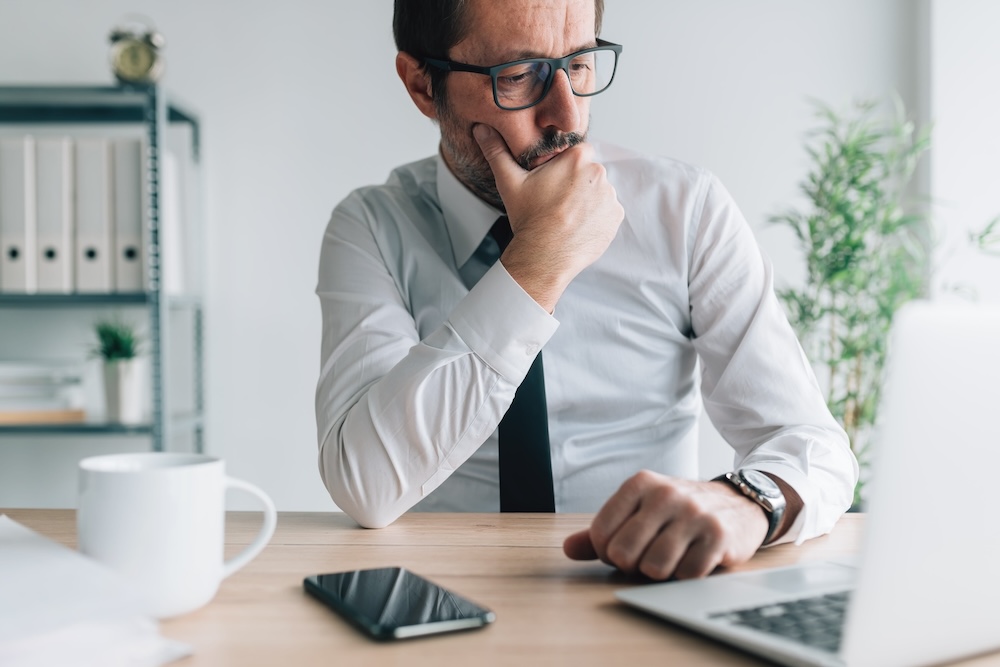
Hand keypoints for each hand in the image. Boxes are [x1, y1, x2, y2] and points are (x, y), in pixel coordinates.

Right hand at [473, 124, 623, 310]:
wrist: (544, 257)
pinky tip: (578, 225)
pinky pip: (607, 211)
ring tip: (566, 216)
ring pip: (598, 191)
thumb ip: (497, 152)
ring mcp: (609, 196)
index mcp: (577, 158)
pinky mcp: (615, 217)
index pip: (577, 152)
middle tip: (556, 202)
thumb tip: (481, 129)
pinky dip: (596, 217)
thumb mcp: (510, 182)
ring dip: (586, 200)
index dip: (564, 166)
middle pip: (588, 171)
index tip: (552, 182)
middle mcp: (598, 173)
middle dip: (575, 183)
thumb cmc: (529, 219)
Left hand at [563, 470, 768, 579]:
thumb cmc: (678, 512)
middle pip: (623, 554)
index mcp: (639, 484)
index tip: (625, 546)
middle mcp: (665, 494)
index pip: (600, 534)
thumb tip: (568, 550)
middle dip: (633, 564)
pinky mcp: (718, 535)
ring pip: (654, 568)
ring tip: (672, 555)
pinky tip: (695, 558)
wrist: (739, 503)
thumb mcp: (639, 510)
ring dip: (661, 572)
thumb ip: (601, 531)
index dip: (608, 552)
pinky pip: (686, 575)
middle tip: (649, 554)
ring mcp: (693, 514)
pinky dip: (687, 575)